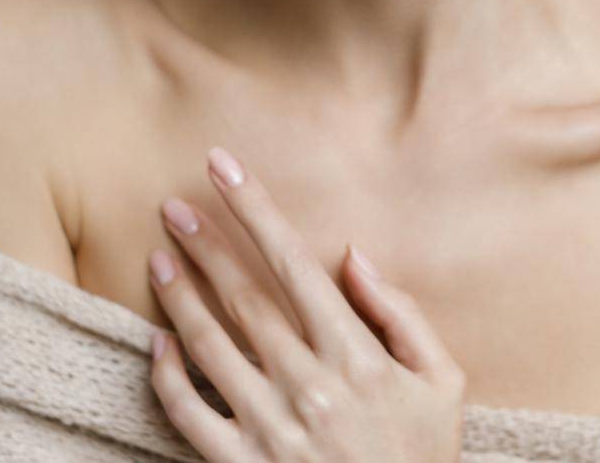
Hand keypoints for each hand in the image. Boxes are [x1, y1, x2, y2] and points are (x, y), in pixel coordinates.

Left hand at [147, 146, 466, 462]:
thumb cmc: (423, 458)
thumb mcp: (442, 382)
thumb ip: (401, 314)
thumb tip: (353, 257)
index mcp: (358, 356)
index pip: (295, 262)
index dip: (256, 208)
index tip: (224, 166)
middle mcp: (309, 385)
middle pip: (243, 295)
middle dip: (206, 242)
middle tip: (172, 204)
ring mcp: (270, 428)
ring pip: (208, 344)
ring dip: (178, 294)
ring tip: (158, 255)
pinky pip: (189, 412)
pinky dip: (167, 373)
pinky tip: (156, 338)